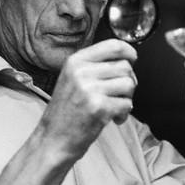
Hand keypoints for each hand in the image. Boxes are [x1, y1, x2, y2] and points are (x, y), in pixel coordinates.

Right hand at [39, 39, 137, 158]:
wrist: (53, 139)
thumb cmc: (65, 112)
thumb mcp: (73, 79)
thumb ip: (95, 66)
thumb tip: (127, 59)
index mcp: (75, 61)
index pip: (113, 45)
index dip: (128, 52)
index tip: (132, 59)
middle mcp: (82, 72)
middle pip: (125, 66)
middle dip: (129, 82)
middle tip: (118, 95)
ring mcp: (89, 89)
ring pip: (129, 84)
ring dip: (127, 98)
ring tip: (114, 107)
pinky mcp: (98, 108)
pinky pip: (127, 104)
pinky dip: (124, 114)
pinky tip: (112, 119)